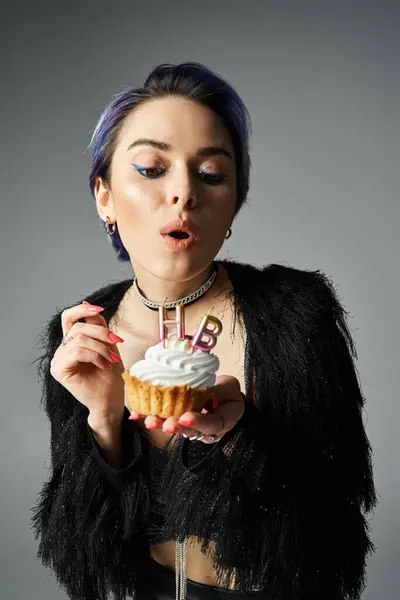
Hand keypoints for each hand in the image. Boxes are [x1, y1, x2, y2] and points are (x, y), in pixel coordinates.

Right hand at [50, 301, 125, 423]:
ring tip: (110, 361)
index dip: (83, 310)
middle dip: (101, 333)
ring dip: (101, 348)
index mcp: (71, 342)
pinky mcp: (59, 370)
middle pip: (77, 327)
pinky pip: (77, 351)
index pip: (69, 318)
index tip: (100, 310)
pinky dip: (95, 356)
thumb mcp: (107, 344)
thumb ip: (97, 325)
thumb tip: (86, 303)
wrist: (111, 399)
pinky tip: (103, 365)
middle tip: (116, 344)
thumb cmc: (110, 375)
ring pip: (79, 340)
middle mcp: (61, 350)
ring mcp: (58, 360)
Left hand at [128, 374, 244, 443]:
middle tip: (166, 424)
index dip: (198, 422)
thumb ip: (219, 391)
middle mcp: (204, 429)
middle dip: (175, 427)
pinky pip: (164, 419)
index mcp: (222, 422)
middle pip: (190, 431)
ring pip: (175, 427)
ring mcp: (189, 426)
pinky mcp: (177, 419)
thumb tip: (207, 391)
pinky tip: (136, 414)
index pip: (211, 424)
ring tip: (149, 420)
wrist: (224, 396)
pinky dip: (149, 416)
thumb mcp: (229, 388)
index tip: (186, 418)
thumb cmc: (227, 391)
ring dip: (160, 423)